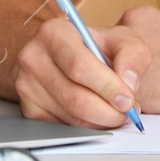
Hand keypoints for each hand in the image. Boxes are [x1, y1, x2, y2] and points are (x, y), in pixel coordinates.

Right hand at [15, 17, 148, 128]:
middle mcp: (32, 57)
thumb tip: (127, 83)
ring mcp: (26, 85)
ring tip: (116, 112)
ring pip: (71, 117)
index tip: (128, 99)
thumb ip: (133, 55)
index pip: (79, 66)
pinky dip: (86, 127)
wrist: (74, 58)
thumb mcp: (121, 40)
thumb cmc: (96, 48)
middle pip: (75, 98)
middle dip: (108, 112)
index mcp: (53, 32)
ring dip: (101, 121)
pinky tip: (96, 115)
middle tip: (127, 112)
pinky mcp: (28, 109)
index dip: (107, 87)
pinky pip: (63, 127)